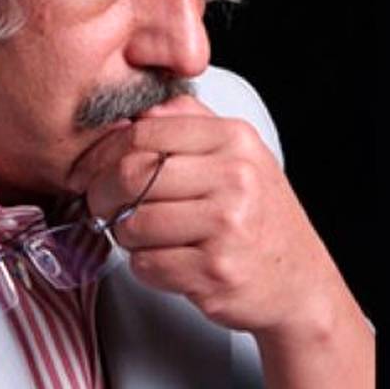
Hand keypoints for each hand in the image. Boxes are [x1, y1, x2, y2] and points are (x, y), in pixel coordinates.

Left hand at [68, 94, 364, 349]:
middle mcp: (235, 177)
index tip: (91, 169)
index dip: (103, 153)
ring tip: (143, 235)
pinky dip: (145, 266)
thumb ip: (190, 123)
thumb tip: (135, 110)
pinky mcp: (215, 270)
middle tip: (102, 205)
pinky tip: (167, 259)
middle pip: (132, 175)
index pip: (145, 132)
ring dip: (124, 235)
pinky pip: (146, 264)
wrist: (298, 277)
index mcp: (235, 139)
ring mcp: (227, 225)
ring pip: (133, 223)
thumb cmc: (259, 214)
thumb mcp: (239, 154)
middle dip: (102, 194)